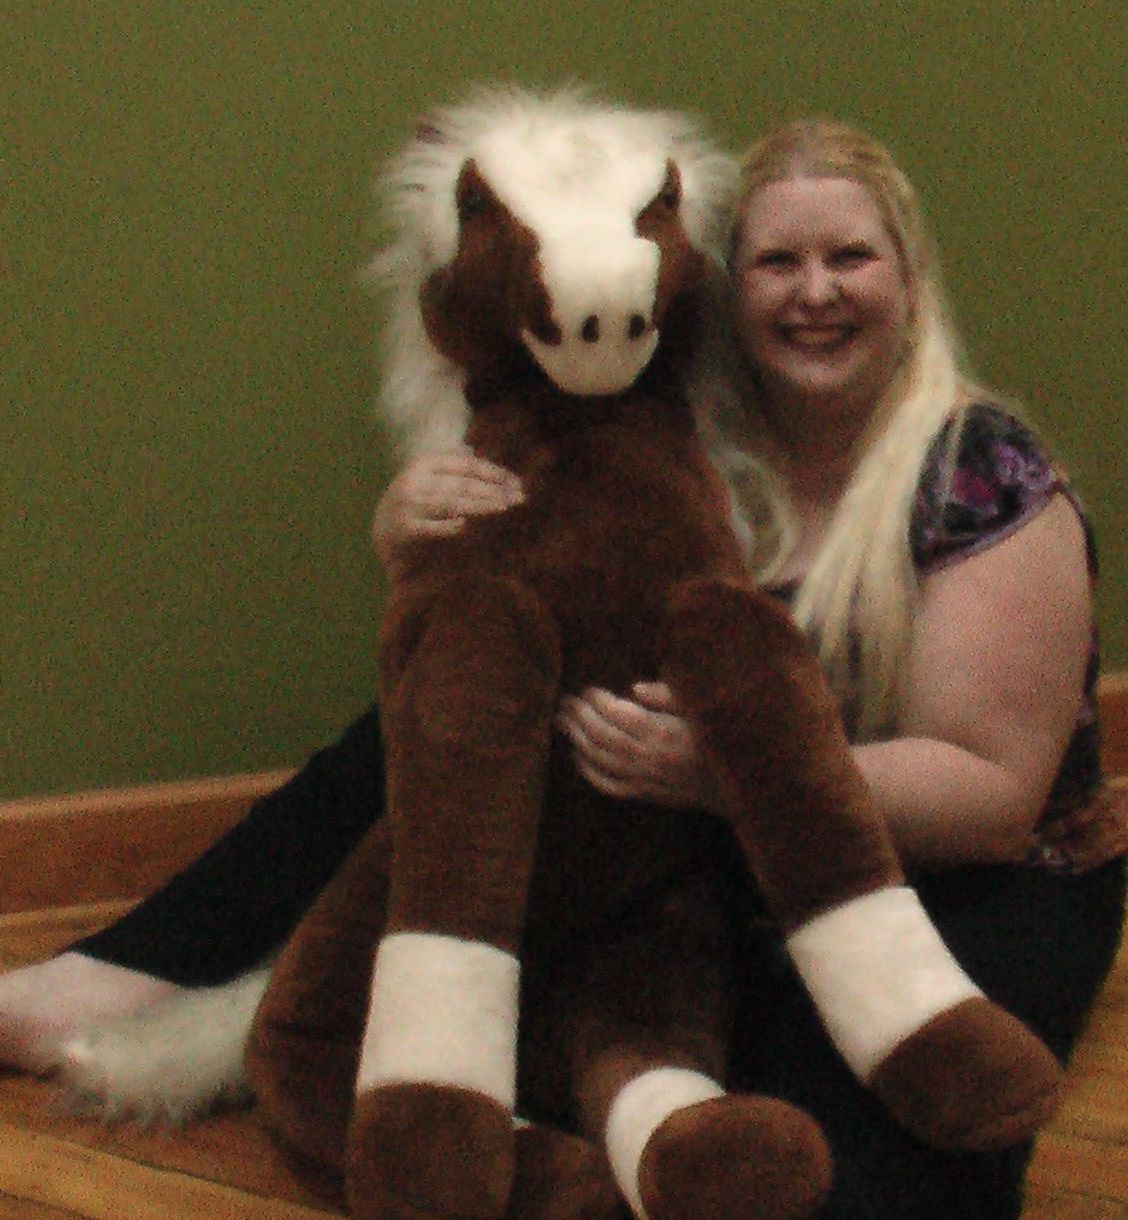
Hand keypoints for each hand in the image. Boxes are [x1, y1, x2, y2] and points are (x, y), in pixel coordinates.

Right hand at [372, 448, 523, 564]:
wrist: (381, 532)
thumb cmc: (412, 504)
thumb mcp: (425, 479)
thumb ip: (448, 466)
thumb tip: (472, 449)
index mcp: (424, 465)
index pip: (466, 465)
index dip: (494, 472)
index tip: (517, 482)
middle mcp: (415, 481)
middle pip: (463, 484)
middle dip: (494, 490)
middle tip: (520, 498)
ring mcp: (409, 505)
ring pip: (451, 503)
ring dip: (480, 505)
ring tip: (504, 507)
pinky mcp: (404, 529)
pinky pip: (431, 528)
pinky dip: (447, 526)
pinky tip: (466, 525)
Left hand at [556, 682, 717, 809]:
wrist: (745, 786)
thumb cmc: (727, 739)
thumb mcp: (706, 709)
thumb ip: (671, 696)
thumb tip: (635, 688)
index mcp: (665, 734)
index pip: (619, 715)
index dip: (598, 701)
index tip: (588, 689)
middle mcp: (651, 759)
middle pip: (603, 737)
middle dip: (580, 717)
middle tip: (565, 701)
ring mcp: (647, 780)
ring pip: (601, 761)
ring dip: (577, 740)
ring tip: (562, 722)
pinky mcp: (649, 795)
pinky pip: (610, 786)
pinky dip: (589, 772)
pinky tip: (577, 756)